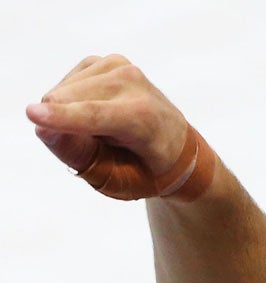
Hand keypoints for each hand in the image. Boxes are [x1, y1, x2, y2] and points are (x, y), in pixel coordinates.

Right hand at [25, 55, 197, 198]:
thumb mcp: (116, 178)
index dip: (63, 118)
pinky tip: (97, 112)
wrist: (175, 147)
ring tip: (104, 129)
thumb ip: (78, 154)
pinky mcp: (105, 61)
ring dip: (70, 114)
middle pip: (67, 102)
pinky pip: (65, 84)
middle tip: (101, 143)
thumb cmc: (144, 168)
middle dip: (65, 125)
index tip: (32, 115)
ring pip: (61, 91)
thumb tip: (41, 125)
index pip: (96, 116)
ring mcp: (120, 67)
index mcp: (144, 118)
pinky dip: (73, 102)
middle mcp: (134, 84)